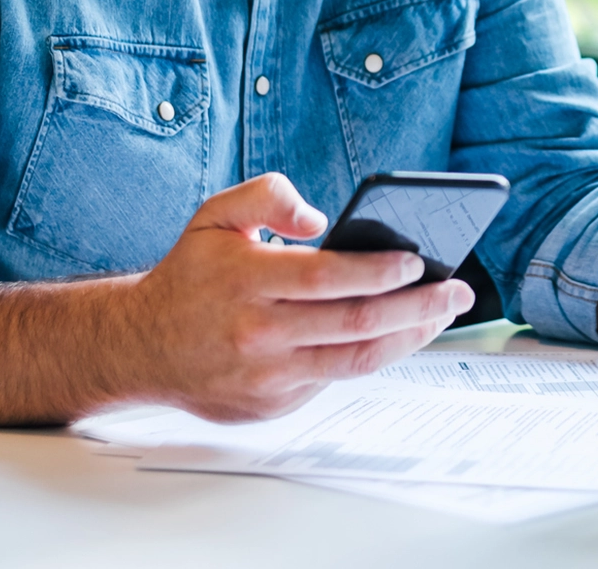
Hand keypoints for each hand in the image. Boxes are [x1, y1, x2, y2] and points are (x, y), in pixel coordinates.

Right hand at [130, 173, 473, 421]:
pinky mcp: (272, 404)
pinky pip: (334, 379)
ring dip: (410, 338)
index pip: (328, 277)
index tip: (418, 259)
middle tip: (458, 290)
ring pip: (356, 361)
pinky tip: (400, 334)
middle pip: (356, 322)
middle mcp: (259, 332)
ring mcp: (267, 375)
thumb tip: (319, 217)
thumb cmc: (189, 275)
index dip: (379, 270)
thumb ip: (267, 194)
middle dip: (418, 306)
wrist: (140, 346)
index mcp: (247, 280)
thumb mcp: (215, 214)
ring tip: (442, 314)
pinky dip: (373, 356)